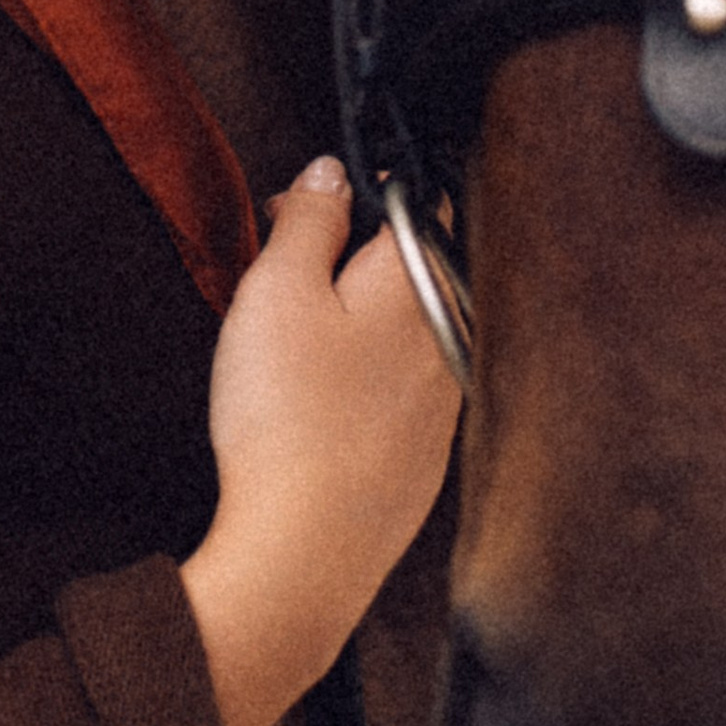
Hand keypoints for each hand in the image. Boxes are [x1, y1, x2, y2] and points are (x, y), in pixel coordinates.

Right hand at [179, 157, 461, 725]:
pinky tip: (315, 408)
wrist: (305, 553)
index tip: (299, 212)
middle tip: (279, 277)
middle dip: (352, 261)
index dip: (362, 192)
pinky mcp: (424, 460)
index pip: (423, 206)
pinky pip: (401, 393)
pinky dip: (362, 382)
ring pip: (408, 334)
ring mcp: (443, 407)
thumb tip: (333, 171)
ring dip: (357, 323)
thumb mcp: (276, 292)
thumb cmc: (286, 418)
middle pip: (414, 271)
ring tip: (289, 348)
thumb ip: (309, 221)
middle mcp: (449, 342)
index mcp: (420, 288)